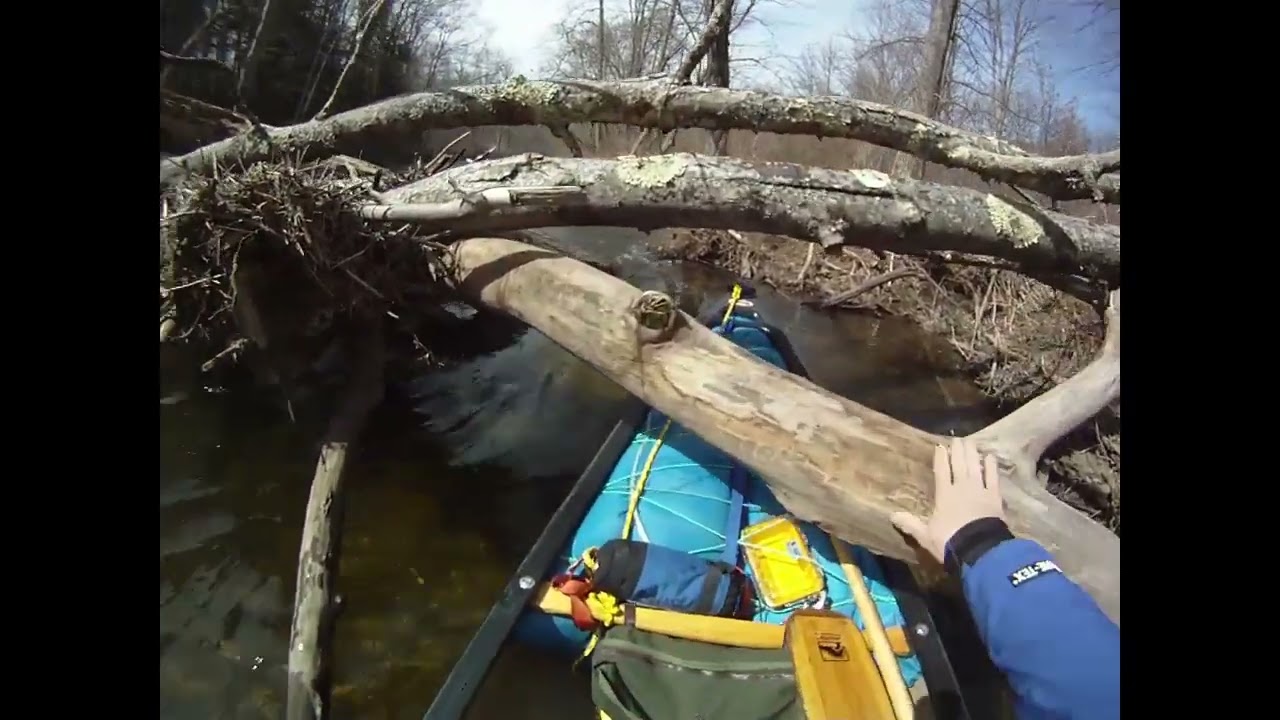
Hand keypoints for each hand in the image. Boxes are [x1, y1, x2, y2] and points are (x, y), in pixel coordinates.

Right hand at [890, 437, 1003, 564]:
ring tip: (971, 442)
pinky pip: (993, 477)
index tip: (940, 446)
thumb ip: (910, 524)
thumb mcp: (925, 535)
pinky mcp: (995, 497)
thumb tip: (891, 516)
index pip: (941, 471)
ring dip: (972, 453)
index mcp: (944, 494)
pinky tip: (990, 456)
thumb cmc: (949, 541)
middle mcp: (961, 487)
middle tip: (957, 439)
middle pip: (959, 464)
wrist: (978, 549)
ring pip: (974, 466)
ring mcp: (979, 490)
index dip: (940, 458)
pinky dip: (991, 466)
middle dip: (957, 451)